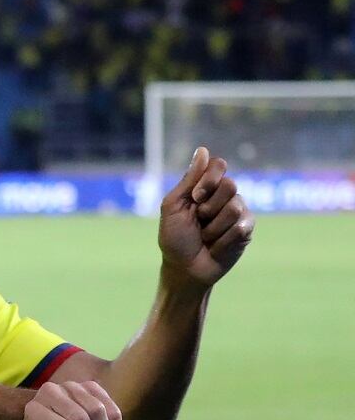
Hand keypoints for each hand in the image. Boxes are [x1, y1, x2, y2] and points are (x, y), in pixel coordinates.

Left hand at [158, 147, 253, 290]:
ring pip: (235, 208)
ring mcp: (238, 212)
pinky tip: (216, 246)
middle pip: (230, 185)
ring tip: (206, 237)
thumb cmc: (175, 238)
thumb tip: (203, 150)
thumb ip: (189, 180)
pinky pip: (241, 227)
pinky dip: (222, 240)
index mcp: (205, 187)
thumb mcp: (173, 207)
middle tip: (199, 221)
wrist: (184, 269)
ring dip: (213, 228)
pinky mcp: (246, 229)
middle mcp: (224, 196)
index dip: (209, 180)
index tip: (196, 197)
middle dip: (209, 207)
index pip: (219, 166)